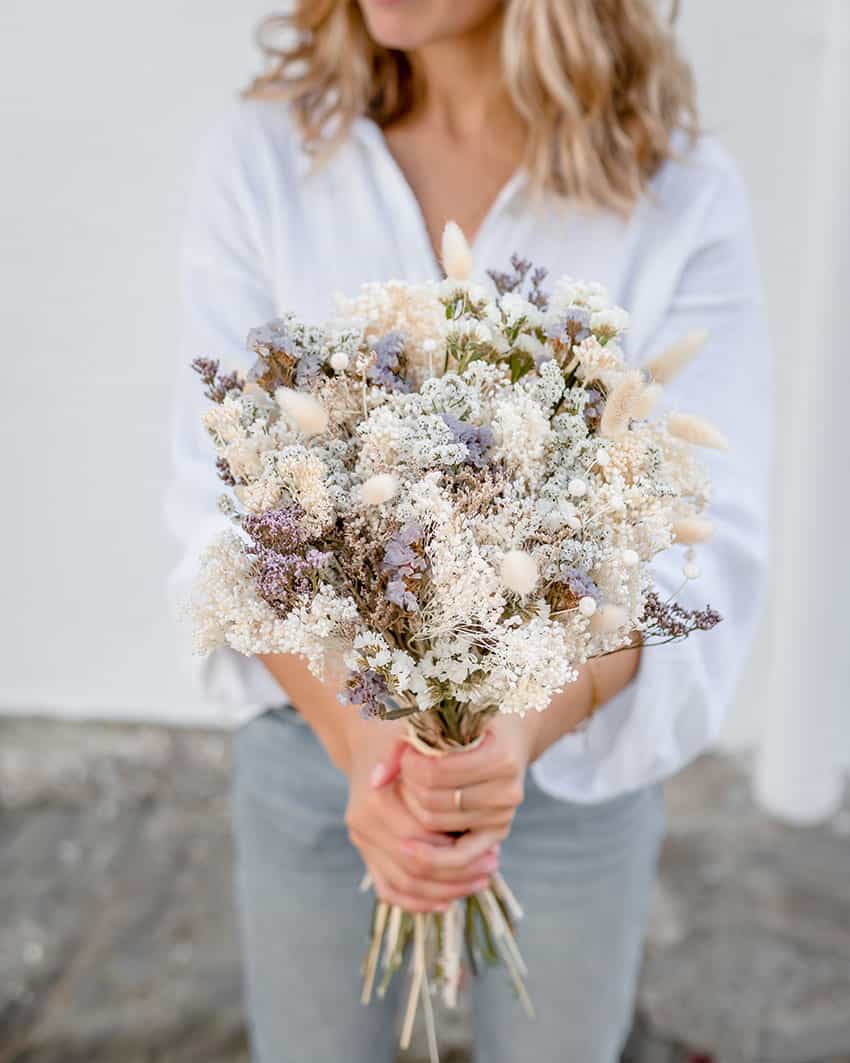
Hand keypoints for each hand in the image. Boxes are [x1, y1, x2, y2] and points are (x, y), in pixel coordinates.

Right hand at [344, 718, 500, 911]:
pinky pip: (389, 890)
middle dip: (455, 873)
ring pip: (404, 885)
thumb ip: (446, 781)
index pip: (421, 837)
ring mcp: (361, 842)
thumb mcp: (428, 750)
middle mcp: (362, 824)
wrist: (368, 744)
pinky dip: (418, 902)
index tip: (488, 846)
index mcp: (376, 798)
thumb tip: (471, 827)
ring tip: (479, 881)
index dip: (455, 846)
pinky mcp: (365, 854)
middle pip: (412, 867)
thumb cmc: (408, 744)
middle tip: (491, 866)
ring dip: (444, 889)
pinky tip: (449, 899)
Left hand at [384, 713, 540, 848]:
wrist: (508, 736)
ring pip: (437, 824)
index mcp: (500, 757)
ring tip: (413, 789)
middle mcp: (507, 791)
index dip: (410, 765)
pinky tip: (407, 847)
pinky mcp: (496, 834)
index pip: (435, 772)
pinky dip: (432, 855)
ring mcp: (504, 816)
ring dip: (414, 809)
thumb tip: (374, 782)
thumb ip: (403, 747)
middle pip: (433, 801)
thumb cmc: (468, 724)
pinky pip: (458, 856)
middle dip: (410, 786)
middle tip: (406, 772)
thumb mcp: (440, 721)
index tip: (407, 754)